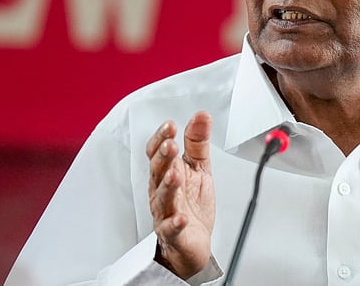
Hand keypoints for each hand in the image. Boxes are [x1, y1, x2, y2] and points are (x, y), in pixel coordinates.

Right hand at [146, 112, 215, 277]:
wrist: (193, 241)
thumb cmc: (191, 204)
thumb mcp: (198, 168)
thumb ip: (197, 142)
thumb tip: (201, 117)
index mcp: (166, 172)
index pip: (158, 153)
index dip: (161, 139)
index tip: (170, 126)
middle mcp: (162, 191)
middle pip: (158, 171)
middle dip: (163, 157)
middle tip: (171, 145)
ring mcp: (166, 212)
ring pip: (163, 197)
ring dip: (168, 185)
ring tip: (175, 174)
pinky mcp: (174, 233)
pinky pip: (172, 228)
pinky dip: (176, 223)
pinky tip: (182, 217)